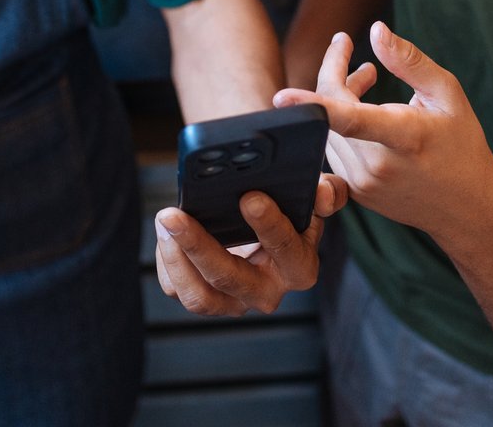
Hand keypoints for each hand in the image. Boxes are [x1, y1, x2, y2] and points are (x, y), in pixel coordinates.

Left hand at [153, 174, 348, 317]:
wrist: (259, 223)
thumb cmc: (287, 208)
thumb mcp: (311, 197)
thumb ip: (326, 192)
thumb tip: (324, 195)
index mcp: (300, 267)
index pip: (287, 251)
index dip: (270, 226)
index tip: (250, 198)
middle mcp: (267, 292)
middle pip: (230, 278)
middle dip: (200, 246)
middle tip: (176, 214)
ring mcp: (233, 301)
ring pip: (199, 297)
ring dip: (176, 259)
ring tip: (165, 221)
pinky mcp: (205, 298)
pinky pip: (178, 290)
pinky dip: (168, 262)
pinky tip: (165, 232)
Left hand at [274, 22, 492, 241]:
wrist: (468, 206)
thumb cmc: (462, 143)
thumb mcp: (447, 94)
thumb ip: (409, 61)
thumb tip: (375, 30)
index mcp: (404, 137)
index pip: (349, 120)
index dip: (313, 106)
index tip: (281, 97)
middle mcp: (377, 165)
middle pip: (331, 111)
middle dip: (335, 74)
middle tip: (350, 50)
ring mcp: (363, 183)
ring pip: (327, 128)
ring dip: (337, 98)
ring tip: (367, 77)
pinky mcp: (356, 192)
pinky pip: (333, 147)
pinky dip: (339, 124)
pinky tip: (363, 110)